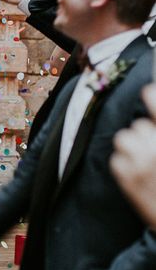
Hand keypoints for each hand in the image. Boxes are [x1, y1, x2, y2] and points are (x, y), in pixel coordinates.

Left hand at [111, 83, 155, 227]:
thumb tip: (149, 97)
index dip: (153, 96)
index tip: (147, 90)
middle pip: (138, 125)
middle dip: (144, 135)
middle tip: (155, 154)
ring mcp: (142, 164)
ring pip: (123, 138)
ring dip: (131, 148)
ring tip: (145, 165)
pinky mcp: (127, 180)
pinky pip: (116, 159)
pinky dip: (124, 167)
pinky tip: (138, 178)